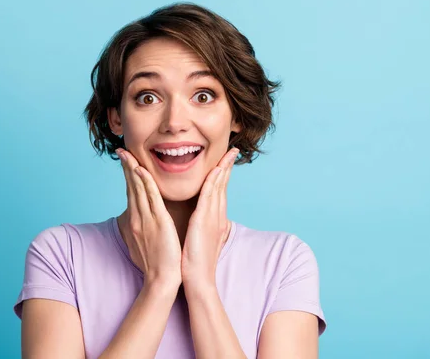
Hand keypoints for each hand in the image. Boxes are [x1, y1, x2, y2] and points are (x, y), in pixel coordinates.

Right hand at [116, 148, 181, 288]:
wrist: (162, 280)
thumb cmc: (156, 263)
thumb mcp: (144, 242)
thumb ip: (141, 229)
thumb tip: (137, 223)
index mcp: (136, 221)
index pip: (131, 193)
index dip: (127, 175)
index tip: (125, 161)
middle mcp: (138, 217)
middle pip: (130, 187)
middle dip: (126, 167)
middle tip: (121, 150)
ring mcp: (147, 219)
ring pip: (138, 189)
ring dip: (132, 169)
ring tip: (127, 153)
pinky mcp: (158, 222)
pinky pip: (150, 198)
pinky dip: (144, 183)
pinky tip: (140, 170)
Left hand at [181, 147, 238, 288]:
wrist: (198, 280)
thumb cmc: (197, 262)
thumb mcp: (204, 240)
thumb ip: (207, 228)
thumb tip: (208, 222)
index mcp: (215, 219)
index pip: (220, 192)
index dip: (224, 175)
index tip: (226, 160)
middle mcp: (217, 216)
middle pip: (223, 186)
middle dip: (228, 167)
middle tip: (232, 150)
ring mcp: (213, 218)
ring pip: (219, 187)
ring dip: (223, 168)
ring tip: (228, 153)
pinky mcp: (205, 221)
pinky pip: (209, 196)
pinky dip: (213, 181)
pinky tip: (215, 169)